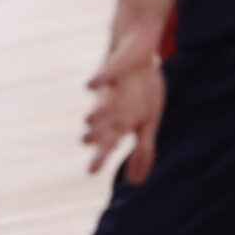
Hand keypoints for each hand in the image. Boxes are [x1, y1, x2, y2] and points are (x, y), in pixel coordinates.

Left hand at [84, 26, 166, 181]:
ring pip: (104, 101)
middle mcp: (114, 106)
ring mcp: (113, 87)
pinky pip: (107, 73)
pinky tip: (91, 86)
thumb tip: (134, 183)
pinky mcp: (115, 67)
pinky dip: (101, 79)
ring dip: (98, 111)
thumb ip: (143, 150)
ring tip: (88, 121)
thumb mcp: (148, 121)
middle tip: (86, 143)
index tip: (91, 172)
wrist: (138, 51)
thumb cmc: (141, 89)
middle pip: (104, 124)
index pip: (109, 142)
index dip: (101, 156)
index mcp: (122, 121)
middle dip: (97, 135)